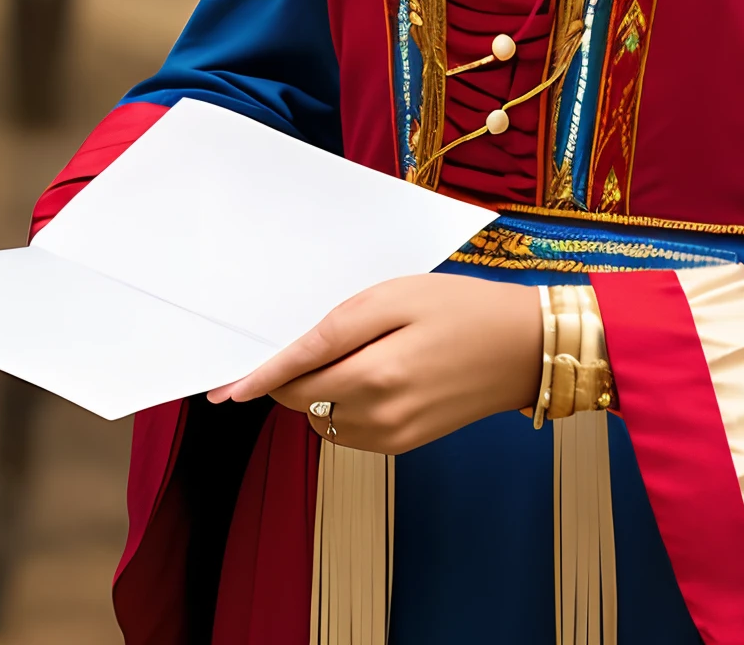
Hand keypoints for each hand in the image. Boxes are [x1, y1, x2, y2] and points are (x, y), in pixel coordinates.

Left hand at [207, 273, 542, 455]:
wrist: (522, 348)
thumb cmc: (462, 309)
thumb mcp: (395, 298)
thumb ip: (334, 331)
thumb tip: (284, 364)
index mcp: (375, 376)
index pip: (294, 383)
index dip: (256, 380)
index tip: (221, 388)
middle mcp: (379, 417)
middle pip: (304, 402)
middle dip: (295, 374)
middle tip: (318, 334)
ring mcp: (392, 437)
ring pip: (323, 418)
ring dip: (322, 389)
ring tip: (363, 347)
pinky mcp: (403, 445)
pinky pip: (349, 429)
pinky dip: (346, 403)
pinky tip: (376, 370)